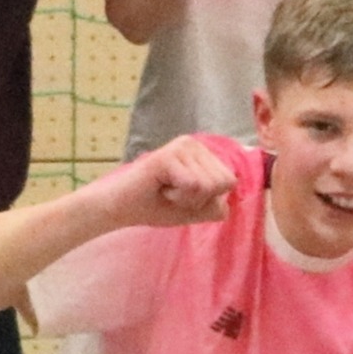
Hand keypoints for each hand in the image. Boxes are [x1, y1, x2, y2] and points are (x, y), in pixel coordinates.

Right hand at [88, 134, 234, 229]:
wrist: (119, 208)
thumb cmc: (155, 206)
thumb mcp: (195, 209)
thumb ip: (217, 203)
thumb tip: (233, 191)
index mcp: (203, 153)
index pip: (230, 182)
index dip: (208, 200)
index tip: (183, 197)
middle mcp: (194, 144)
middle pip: (224, 183)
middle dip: (200, 199)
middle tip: (173, 194)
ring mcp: (181, 147)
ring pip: (209, 185)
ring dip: (186, 199)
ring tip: (165, 190)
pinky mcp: (168, 155)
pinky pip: (194, 186)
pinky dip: (177, 197)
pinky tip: (159, 188)